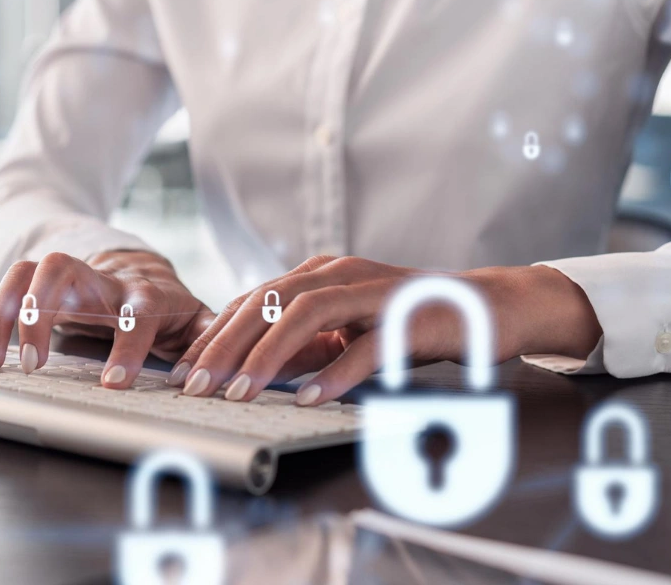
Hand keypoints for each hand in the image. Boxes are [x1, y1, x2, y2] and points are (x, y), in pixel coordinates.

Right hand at [0, 250, 215, 386]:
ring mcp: (57, 280)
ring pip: (20, 275)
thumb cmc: (160, 305)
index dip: (127, 344)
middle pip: (59, 269)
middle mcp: (93, 278)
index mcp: (137, 293)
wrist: (130, 268)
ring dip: (0, 316)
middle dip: (39, 313)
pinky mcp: (30, 290)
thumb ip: (206, 340)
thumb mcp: (191, 320)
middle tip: (33, 366)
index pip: (134, 311)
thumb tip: (214, 371)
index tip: (113, 383)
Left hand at [172, 256, 602, 404]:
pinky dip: (334, 373)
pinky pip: (364, 345)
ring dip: (267, 356)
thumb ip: (303, 346)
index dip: (214, 335)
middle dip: (224, 346)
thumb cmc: (408, 320)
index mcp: (318, 274)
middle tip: (195, 385)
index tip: (185, 370)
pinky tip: (309, 398)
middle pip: (266, 304)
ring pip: (304, 315)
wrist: (485, 306)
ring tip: (238, 392)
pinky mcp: (407, 315)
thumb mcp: (345, 331)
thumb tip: (251, 373)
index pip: (252, 302)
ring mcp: (372, 290)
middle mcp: (338, 272)